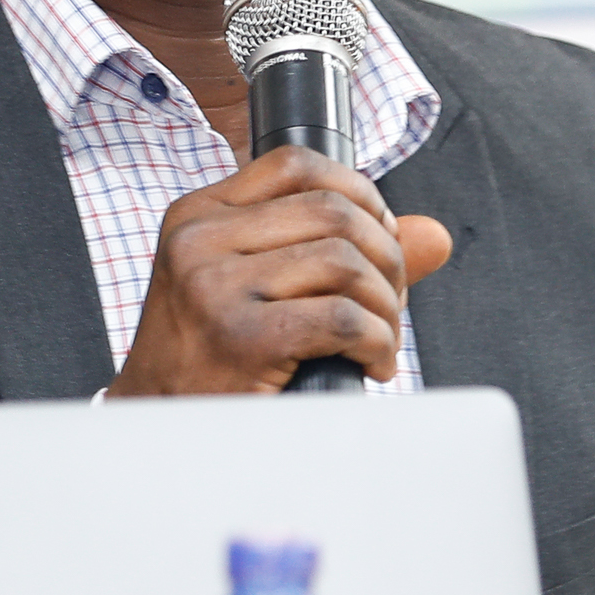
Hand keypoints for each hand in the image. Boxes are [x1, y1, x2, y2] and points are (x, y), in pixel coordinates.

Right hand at [106, 145, 454, 395]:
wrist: (159, 431)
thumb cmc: (214, 358)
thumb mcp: (260, 284)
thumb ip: (342, 250)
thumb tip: (435, 235)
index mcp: (198, 215)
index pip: (295, 163)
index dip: (358, 191)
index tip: (380, 236)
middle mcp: (199, 241)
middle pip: (333, 211)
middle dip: (386, 255)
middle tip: (389, 301)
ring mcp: (214, 287)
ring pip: (345, 262)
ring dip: (385, 304)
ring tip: (379, 339)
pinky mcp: (241, 337)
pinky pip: (345, 319)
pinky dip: (378, 343)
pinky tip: (370, 365)